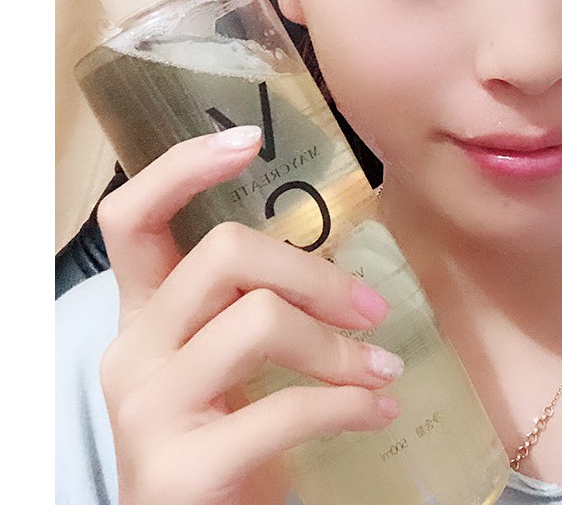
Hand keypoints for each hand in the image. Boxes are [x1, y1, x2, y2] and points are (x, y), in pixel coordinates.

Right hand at [97, 126, 401, 504]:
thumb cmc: (226, 438)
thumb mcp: (229, 361)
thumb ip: (253, 303)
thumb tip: (336, 256)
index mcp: (145, 314)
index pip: (132, 217)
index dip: (182, 168)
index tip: (249, 140)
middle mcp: (132, 351)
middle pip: (224, 254)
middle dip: (315, 272)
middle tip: (372, 305)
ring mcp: (147, 410)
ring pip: (258, 321)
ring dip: (339, 344)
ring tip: (381, 367)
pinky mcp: (179, 470)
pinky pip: (283, 409)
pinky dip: (346, 403)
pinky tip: (375, 411)